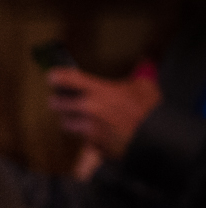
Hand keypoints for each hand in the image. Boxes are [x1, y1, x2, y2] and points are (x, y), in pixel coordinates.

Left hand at [45, 67, 161, 159]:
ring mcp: (87, 127)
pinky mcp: (91, 144)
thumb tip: (144, 63)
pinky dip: (85, 136)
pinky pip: (80, 138)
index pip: (69, 79)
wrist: (155, 140)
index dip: (58, 76)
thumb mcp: (146, 87)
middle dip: (59, 102)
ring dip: (70, 120)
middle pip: (56, 103)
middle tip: (63, 100)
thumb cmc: (150, 111)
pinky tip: (96, 133)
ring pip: (65, 123)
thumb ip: (140, 74)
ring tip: (80, 118)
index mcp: (99, 91)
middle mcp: (88, 108)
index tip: (52, 76)